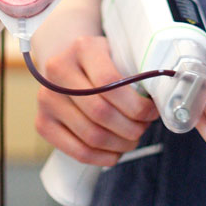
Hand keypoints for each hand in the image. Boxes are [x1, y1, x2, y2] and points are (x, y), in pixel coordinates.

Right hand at [35, 34, 157, 166]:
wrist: (66, 60)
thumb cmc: (100, 60)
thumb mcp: (115, 52)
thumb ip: (134, 70)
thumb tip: (163, 99)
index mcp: (82, 48)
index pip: (110, 82)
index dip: (136, 104)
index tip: (152, 112)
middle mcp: (58, 70)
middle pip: (101, 112)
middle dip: (130, 127)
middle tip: (143, 128)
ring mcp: (46, 98)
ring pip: (91, 135)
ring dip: (119, 144)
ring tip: (132, 139)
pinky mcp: (42, 123)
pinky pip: (76, 150)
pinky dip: (102, 157)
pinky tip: (116, 153)